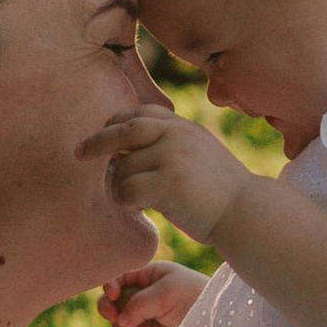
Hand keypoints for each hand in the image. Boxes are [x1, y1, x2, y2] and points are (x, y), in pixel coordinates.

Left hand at [80, 102, 252, 245]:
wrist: (247, 213)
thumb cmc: (219, 192)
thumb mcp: (197, 154)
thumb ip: (168, 145)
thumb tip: (120, 151)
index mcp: (183, 126)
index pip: (140, 112)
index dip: (116, 122)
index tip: (103, 131)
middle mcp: (176, 135)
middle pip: (123, 130)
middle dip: (98, 141)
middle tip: (79, 152)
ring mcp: (172, 157)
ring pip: (122, 168)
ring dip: (119, 186)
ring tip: (134, 201)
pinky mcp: (168, 183)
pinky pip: (127, 190)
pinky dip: (126, 203)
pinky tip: (140, 210)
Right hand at [92, 262, 207, 326]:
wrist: (218, 324)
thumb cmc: (196, 297)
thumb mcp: (167, 291)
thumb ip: (139, 302)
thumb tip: (120, 322)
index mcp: (150, 277)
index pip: (120, 279)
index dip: (111, 286)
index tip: (113, 294)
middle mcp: (145, 299)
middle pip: (114, 304)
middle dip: (113, 310)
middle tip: (116, 316)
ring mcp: (146, 322)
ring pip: (119, 326)